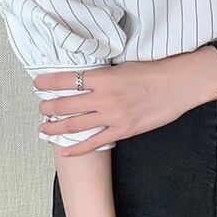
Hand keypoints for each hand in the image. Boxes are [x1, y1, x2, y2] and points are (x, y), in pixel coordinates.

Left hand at [34, 46, 216, 155]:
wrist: (179, 84)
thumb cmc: (155, 71)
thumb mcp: (124, 66)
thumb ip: (104, 75)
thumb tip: (85, 79)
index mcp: (104, 76)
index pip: (67, 79)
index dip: (47, 82)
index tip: (37, 83)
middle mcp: (104, 97)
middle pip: (66, 104)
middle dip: (48, 107)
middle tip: (40, 108)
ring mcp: (113, 115)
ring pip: (75, 124)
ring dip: (55, 127)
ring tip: (43, 128)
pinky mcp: (123, 130)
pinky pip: (95, 142)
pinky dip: (77, 148)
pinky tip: (65, 150)